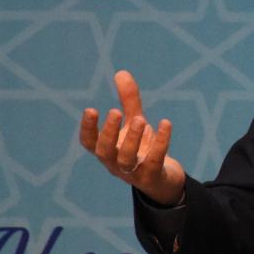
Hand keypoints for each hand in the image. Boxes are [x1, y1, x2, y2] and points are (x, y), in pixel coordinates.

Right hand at [79, 70, 185, 204]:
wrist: (164, 180)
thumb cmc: (143, 149)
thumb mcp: (135, 123)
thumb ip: (129, 101)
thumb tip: (121, 72)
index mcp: (107, 150)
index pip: (89, 143)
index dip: (87, 128)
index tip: (91, 109)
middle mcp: (115, 163)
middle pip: (105, 151)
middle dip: (109, 132)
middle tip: (116, 111)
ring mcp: (133, 173)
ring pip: (126, 159)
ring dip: (132, 138)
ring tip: (141, 119)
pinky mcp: (152, 177)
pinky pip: (155, 161)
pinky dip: (161, 142)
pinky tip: (166, 124)